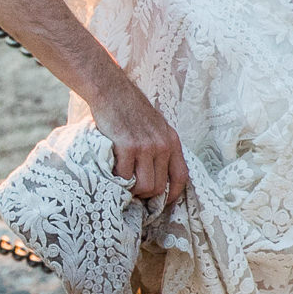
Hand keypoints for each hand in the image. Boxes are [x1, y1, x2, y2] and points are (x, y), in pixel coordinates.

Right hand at [90, 81, 187, 203]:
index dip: (172, 195)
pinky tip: (111, 171)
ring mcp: (146, 146)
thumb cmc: (130, 110)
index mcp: (172, 141)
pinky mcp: (127, 146)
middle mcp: (162, 145)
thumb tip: (156, 176)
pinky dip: (117, 179)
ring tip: (122, 183)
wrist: (112, 91)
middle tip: (131, 191)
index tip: (160, 202)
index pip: (181, 177)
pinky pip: (125, 176)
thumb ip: (159, 147)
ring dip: (131, 190)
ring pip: (144, 186)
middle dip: (144, 195)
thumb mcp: (155, 127)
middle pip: (159, 187)